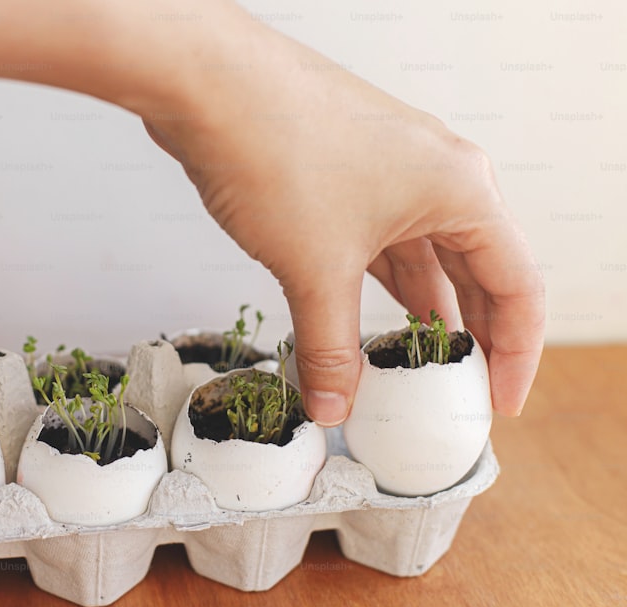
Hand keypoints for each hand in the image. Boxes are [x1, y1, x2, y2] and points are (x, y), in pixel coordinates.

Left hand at [144, 18, 544, 424]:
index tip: (498, 401)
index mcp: (459, 191)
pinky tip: (358, 320)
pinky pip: (374, 241)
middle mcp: (435, 175)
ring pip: (419, 255)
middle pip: (474, 269)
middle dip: (468, 334)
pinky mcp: (343, 173)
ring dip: (415, 311)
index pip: (517, 286)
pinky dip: (371, 285)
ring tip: (412, 368)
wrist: (206, 84)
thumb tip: (334, 406)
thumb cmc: (276, 147)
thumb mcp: (315, 268)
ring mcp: (387, 170)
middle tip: (459, 390)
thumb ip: (330, 347)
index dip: (516, 352)